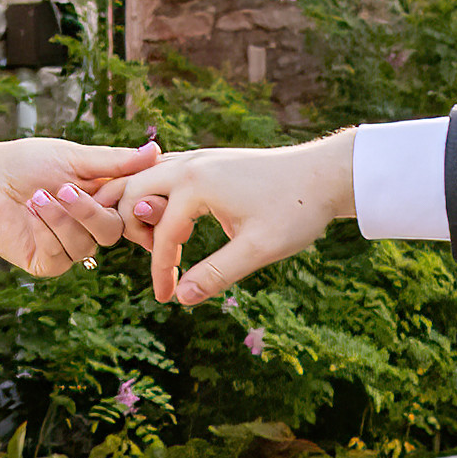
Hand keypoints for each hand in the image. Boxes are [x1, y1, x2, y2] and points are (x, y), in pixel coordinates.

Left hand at [0, 132, 156, 274]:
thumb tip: (156, 151)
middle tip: (65, 189)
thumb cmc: (24, 163)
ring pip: (87, 245)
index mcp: (101, 200)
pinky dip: (47, 232)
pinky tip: (30, 212)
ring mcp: (68, 247)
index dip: (136, 204)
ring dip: (62, 219)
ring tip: (36, 197)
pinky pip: (61, 255)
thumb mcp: (73, 158)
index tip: (134, 191)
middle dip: (89, 211)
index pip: (132, 210)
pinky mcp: (47, 263)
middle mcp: (88, 226)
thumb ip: (115, 162)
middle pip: (112, 231)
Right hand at [118, 132, 356, 306]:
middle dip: (131, 229)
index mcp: (196, 184)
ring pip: (143, 177)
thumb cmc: (297, 210)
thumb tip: (183, 299)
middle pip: (132, 192)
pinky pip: (162, 173)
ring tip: (155, 243)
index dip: (160, 271)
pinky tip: (167, 219)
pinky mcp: (208, 160)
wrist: (326, 174)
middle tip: (154, 261)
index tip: (166, 299)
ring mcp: (198, 158)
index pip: (161, 234)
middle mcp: (190, 164)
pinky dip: (153, 195)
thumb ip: (217, 274)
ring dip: (138, 208)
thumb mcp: (259, 249)